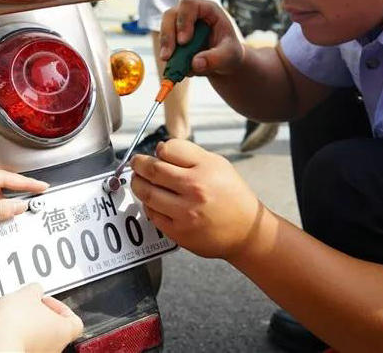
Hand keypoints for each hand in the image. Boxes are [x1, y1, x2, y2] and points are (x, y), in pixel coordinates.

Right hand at [0, 283, 82, 352]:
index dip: (61, 308)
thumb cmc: (15, 325)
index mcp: (63, 331)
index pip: (75, 321)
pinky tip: (5, 326)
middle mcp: (54, 348)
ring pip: (37, 337)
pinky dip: (15, 335)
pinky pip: (21, 344)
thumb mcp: (28, 293)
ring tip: (13, 313)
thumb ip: (35, 289)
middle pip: (54, 328)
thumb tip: (34, 290)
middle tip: (28, 304)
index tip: (47, 300)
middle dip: (40, 314)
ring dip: (27, 325)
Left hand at [131, 139, 260, 259]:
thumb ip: (188, 154)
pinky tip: (152, 200)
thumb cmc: (232, 195)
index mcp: (205, 169)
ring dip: (138, 184)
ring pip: (147, 193)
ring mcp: (185, 213)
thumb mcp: (218, 164)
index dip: (159, 149)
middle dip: (138, 164)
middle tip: (136, 163)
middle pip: (152, 170)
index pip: (168, 150)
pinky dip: (148, 205)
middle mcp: (195, 189)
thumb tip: (159, 150)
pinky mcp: (179, 232)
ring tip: (138, 180)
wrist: (247, 231)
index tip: (156, 152)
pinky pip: (152, 214)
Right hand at [159, 0, 243, 76]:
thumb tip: (195, 64)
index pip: (189, 5)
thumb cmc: (229, 51)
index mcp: (208, 9)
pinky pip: (164, 42)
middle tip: (167, 56)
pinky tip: (174, 66)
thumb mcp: (230, 55)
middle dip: (167, 36)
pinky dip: (167, 54)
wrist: (223, 60)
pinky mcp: (173, 36)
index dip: (183, 21)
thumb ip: (216, 58)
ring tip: (169, 62)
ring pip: (164, 27)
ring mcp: (180, 23)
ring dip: (164, 46)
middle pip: (171, 15)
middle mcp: (191, 12)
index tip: (184, 41)